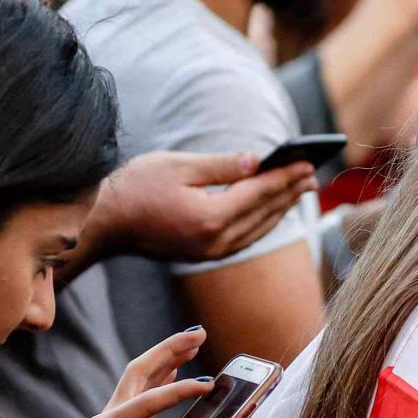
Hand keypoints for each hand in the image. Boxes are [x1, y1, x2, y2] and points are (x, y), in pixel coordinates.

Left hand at [27, 327, 211, 417]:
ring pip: (141, 381)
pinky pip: (142, 398)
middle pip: (141, 372)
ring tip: (190, 347)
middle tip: (198, 334)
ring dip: (166, 361)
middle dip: (169, 350)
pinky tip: (171, 380)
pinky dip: (160, 382)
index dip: (177, 390)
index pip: (147, 398)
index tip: (206, 386)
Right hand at [105, 151, 315, 262]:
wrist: (105, 223)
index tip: (307, 162)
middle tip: (312, 175)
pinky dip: (262, 222)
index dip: (285, 176)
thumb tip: (256, 163)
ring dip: (281, 209)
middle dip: (290, 192)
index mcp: (210, 217)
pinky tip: (271, 211)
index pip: (259, 193)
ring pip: (258, 229)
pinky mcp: (204, 255)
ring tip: (299, 190)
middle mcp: (215, 241)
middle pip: (264, 213)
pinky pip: (245, 238)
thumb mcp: (179, 165)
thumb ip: (221, 166)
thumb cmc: (135, 187)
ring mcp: (211, 252)